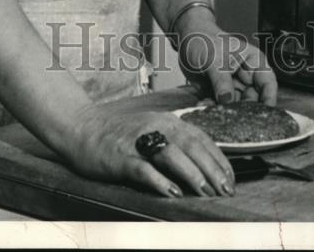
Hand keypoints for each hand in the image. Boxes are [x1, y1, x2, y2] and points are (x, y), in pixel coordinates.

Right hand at [63, 104, 235, 198]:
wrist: (82, 128)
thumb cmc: (120, 134)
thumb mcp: (152, 130)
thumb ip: (175, 142)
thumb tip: (205, 164)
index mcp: (166, 120)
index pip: (200, 138)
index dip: (218, 159)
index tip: (231, 179)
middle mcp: (155, 127)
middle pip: (190, 146)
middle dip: (212, 169)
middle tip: (225, 189)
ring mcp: (137, 141)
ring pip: (171, 155)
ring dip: (191, 174)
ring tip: (205, 191)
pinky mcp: (120, 157)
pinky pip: (143, 168)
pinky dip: (159, 181)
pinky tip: (172, 192)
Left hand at [176, 11, 278, 106]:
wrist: (186, 39)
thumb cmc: (205, 40)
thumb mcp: (214, 59)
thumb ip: (222, 81)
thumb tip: (227, 101)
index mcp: (254, 62)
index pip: (268, 84)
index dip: (269, 100)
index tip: (263, 115)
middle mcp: (246, 77)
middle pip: (253, 100)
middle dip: (242, 110)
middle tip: (229, 113)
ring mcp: (233, 86)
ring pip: (235, 106)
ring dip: (224, 109)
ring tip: (210, 104)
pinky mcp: (220, 94)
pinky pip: (220, 106)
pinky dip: (212, 107)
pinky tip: (203, 103)